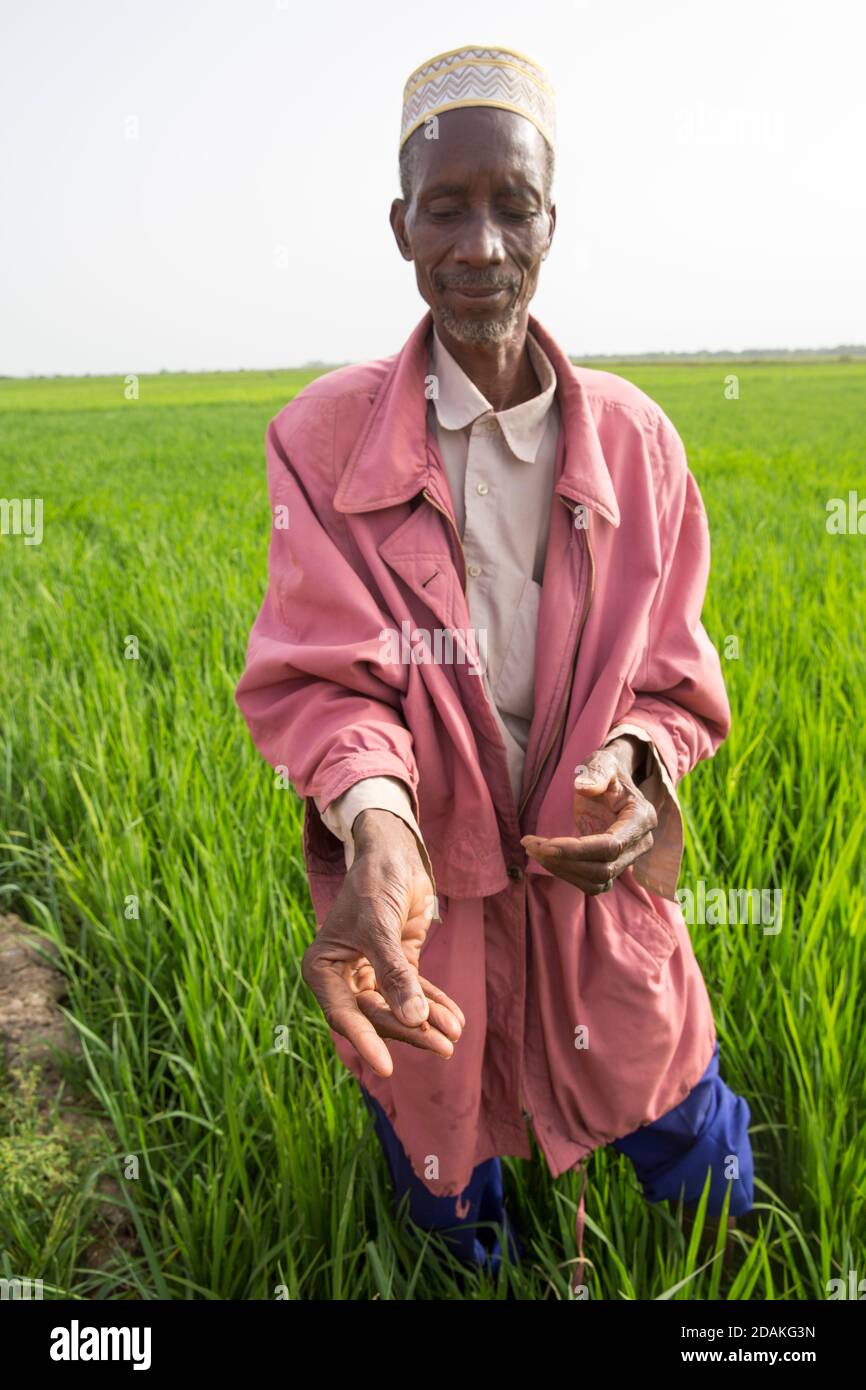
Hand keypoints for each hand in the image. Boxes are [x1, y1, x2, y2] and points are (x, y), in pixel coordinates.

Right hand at [301, 809, 463, 1077]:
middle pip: (376, 1016)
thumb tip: (413, 1019)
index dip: (366, 1041)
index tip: (387, 1068)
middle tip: (443, 1046)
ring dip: (426, 1022)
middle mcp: (342, 976)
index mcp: (322, 968)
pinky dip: (434, 1005)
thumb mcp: (381, 928)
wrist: (394, 853)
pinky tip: (454, 1018)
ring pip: (398, 1008)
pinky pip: (414, 992)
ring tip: (454, 1035)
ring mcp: (370, 972)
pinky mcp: (396, 964)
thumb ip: (395, 975)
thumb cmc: (376, 883)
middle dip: (410, 1031)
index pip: (344, 1014)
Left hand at [520, 737, 656, 894]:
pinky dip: (567, 874)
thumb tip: (582, 788)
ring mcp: (629, 858)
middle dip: (564, 860)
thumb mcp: (602, 761)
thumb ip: (595, 772)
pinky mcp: (614, 866)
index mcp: (641, 818)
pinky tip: (546, 856)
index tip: (545, 845)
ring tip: (533, 848)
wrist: (613, 781)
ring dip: (562, 870)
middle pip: (603, 868)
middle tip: (530, 844)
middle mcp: (641, 843)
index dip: (577, 850)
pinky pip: (592, 883)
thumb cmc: (607, 770)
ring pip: (597, 881)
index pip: (611, 846)